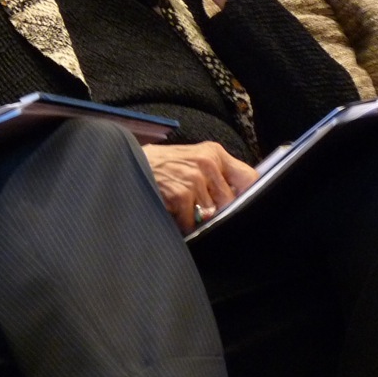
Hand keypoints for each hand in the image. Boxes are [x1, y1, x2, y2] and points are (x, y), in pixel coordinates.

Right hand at [143, 142, 257, 232]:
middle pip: (231, 201)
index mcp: (214, 153)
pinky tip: (171, 211)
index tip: (243, 206)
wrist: (128, 162)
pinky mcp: (182, 193)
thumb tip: (238, 200)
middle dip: (218, 212)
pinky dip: (181, 223)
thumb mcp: (192, 161)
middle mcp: (208, 162)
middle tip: (201, 211)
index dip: (248, 195)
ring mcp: (195, 177)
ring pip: (211, 214)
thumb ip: (216, 176)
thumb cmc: (163, 166)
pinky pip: (191, 221)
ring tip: (181, 206)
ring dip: (196, 218)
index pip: (248, 177)